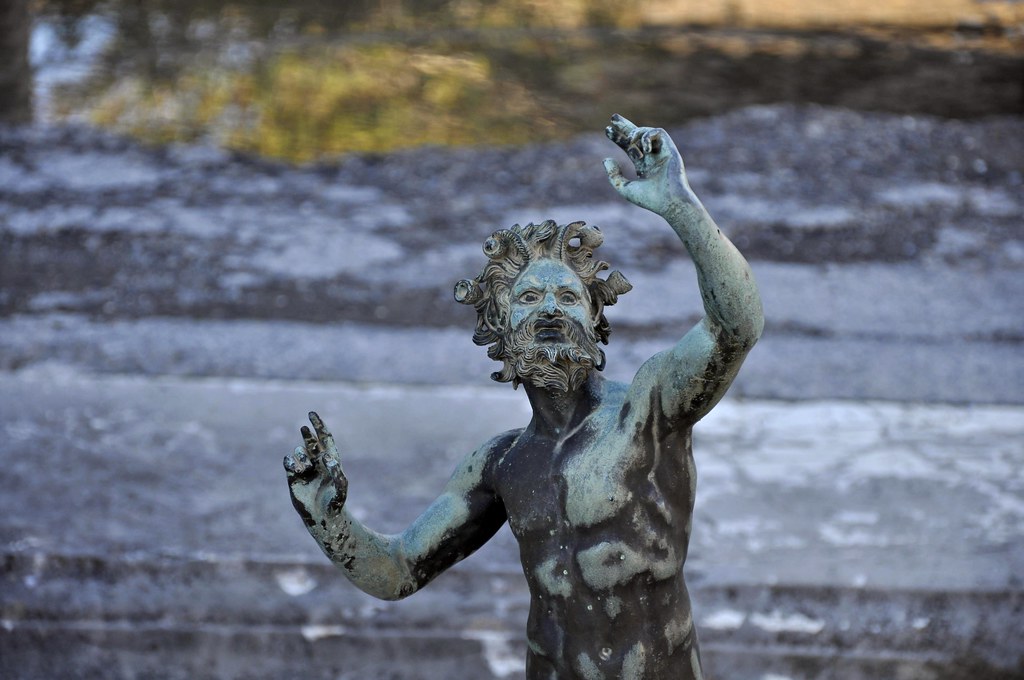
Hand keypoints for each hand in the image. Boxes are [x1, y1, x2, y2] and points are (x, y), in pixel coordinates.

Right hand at [283, 411, 348, 529]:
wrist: (323, 517)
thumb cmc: (335, 502)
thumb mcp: (340, 486)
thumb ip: (335, 470)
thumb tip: (326, 456)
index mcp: (330, 460)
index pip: (324, 438)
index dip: (319, 425)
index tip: (311, 413)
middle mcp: (317, 462)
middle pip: (310, 442)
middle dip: (307, 434)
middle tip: (304, 428)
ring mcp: (305, 469)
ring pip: (299, 453)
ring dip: (302, 457)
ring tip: (307, 470)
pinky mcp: (293, 478)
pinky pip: (288, 463)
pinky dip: (290, 462)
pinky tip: (294, 467)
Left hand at [603, 114, 690, 216]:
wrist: (670, 202)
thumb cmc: (650, 199)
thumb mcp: (625, 188)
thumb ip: (614, 175)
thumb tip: (606, 159)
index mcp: (644, 167)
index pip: (630, 148)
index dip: (618, 138)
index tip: (607, 130)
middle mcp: (653, 158)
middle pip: (638, 136)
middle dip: (625, 126)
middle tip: (613, 117)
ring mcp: (662, 152)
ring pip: (647, 132)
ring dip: (636, 133)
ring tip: (629, 141)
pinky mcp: (670, 148)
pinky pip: (658, 133)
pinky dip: (648, 137)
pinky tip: (644, 150)